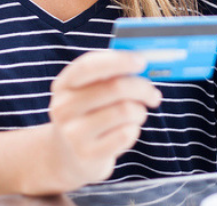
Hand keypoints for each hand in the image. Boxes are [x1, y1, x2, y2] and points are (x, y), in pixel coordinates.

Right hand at [28, 51, 160, 193]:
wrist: (69, 157)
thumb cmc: (89, 116)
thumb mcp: (90, 92)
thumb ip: (111, 76)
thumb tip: (142, 63)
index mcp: (64, 85)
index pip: (89, 66)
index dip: (118, 61)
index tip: (142, 61)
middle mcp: (63, 107)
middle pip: (115, 87)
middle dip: (142, 88)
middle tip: (153, 95)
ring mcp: (73, 133)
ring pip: (125, 111)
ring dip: (140, 112)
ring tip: (137, 116)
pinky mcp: (87, 154)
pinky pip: (126, 134)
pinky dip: (134, 130)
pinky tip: (126, 132)